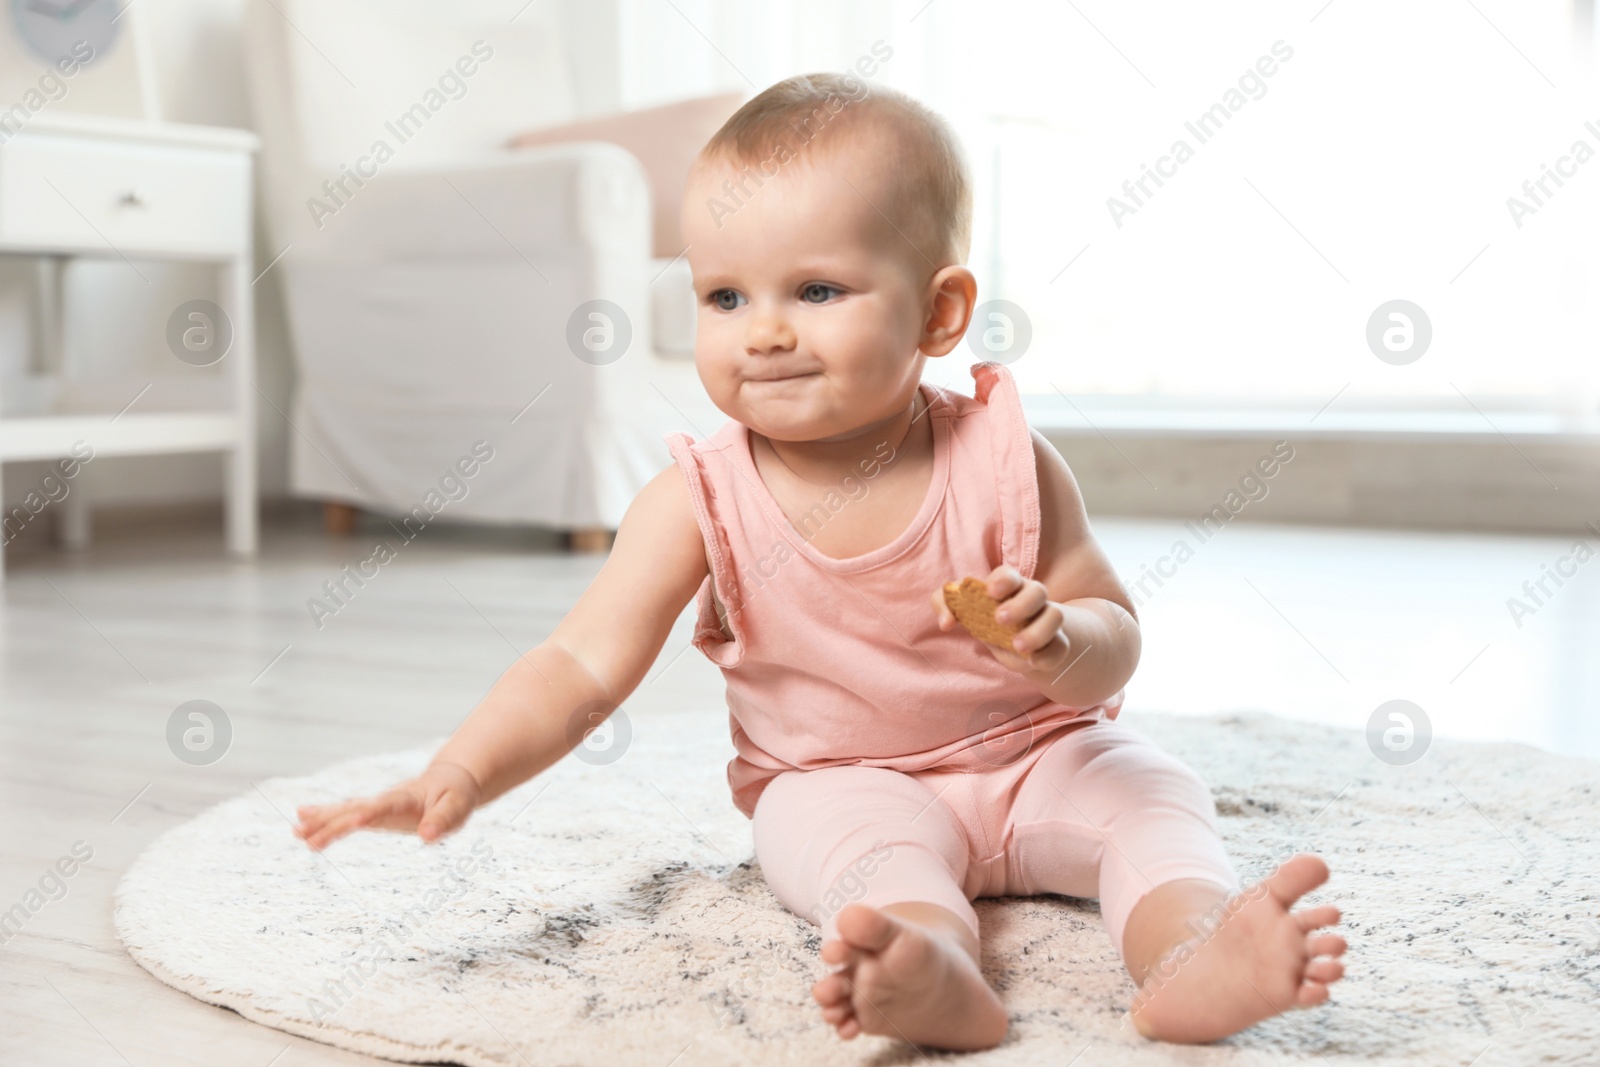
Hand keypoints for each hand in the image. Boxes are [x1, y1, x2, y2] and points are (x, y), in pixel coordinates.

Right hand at [293, 760, 482, 850]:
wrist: (449, 781)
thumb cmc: (455, 796)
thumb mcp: (457, 808)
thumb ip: (442, 821)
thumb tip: (427, 837)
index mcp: (406, 798)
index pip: (385, 805)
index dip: (370, 812)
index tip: (352, 821)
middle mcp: (386, 799)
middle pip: (355, 810)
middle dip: (332, 823)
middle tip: (306, 837)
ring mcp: (377, 805)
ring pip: (345, 811)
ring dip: (321, 821)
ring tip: (295, 831)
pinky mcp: (373, 812)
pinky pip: (346, 815)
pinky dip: (325, 818)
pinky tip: (301, 823)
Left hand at [930, 563, 1072, 675]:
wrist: (1015, 643)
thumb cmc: (985, 619)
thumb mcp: (963, 611)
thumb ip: (945, 605)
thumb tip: (946, 621)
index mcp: (1008, 586)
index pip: (1010, 574)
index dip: (1003, 580)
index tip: (990, 592)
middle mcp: (1031, 599)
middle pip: (1037, 590)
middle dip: (1020, 605)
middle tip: (1000, 620)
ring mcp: (1046, 620)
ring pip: (1055, 616)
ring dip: (1038, 631)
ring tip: (1018, 646)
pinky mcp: (1056, 643)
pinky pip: (1061, 646)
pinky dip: (1049, 655)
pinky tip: (1033, 662)